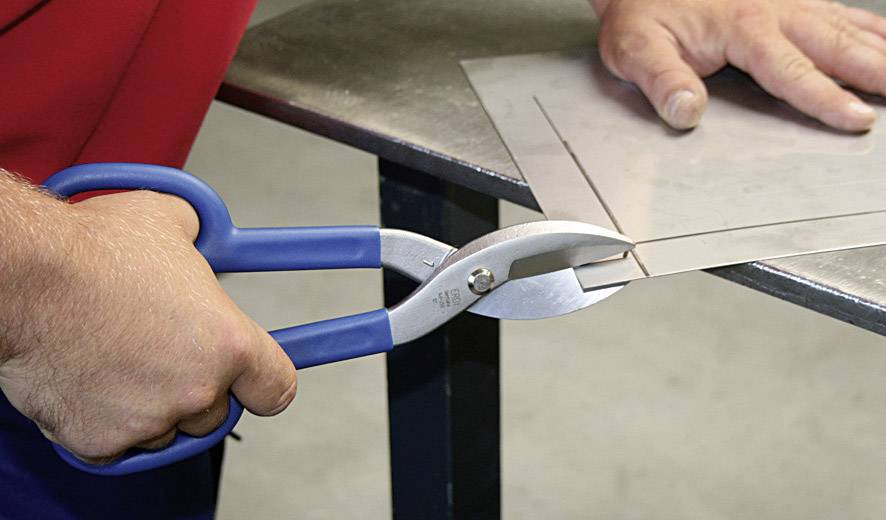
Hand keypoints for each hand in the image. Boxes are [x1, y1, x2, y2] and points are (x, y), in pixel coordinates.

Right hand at [0, 190, 296, 462]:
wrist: (23, 278)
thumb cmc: (92, 249)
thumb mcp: (171, 223)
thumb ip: (204, 241)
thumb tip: (208, 238)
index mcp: (229, 343)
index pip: (277, 387)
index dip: (264, 383)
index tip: (253, 380)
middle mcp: (197, 389)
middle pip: (215, 412)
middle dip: (195, 389)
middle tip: (161, 354)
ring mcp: (149, 420)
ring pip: (164, 430)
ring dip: (149, 406)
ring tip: (117, 357)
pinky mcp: (100, 442)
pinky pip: (115, 445)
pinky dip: (103, 422)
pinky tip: (89, 379)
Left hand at [592, 0, 885, 130]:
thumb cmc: (640, 13)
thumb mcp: (635, 48)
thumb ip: (662, 79)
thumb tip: (686, 110)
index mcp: (740, 26)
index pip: (790, 69)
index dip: (825, 97)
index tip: (858, 118)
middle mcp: (772, 10)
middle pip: (833, 44)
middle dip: (876, 70)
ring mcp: (784, 1)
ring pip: (844, 25)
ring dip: (880, 48)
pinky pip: (837, 12)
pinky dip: (868, 28)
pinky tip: (883, 39)